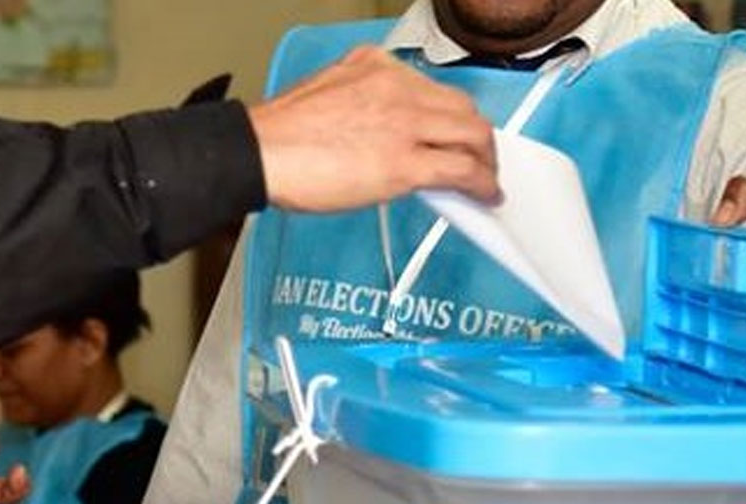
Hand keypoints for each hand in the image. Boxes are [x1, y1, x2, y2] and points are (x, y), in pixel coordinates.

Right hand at [249, 46, 499, 211]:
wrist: (258, 153)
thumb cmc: (281, 135)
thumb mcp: (331, 96)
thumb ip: (368, 105)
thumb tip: (392, 134)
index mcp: (376, 66)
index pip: (435, 89)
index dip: (454, 117)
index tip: (456, 132)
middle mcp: (397, 87)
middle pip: (463, 108)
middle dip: (479, 137)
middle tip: (481, 158)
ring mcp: (404, 124)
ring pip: (473, 136)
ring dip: (487, 160)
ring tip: (486, 179)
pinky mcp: (405, 163)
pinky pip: (461, 171)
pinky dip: (482, 184)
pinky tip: (485, 196)